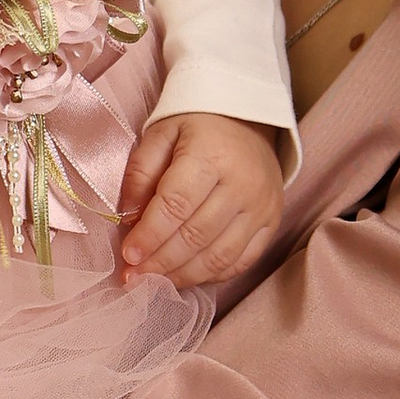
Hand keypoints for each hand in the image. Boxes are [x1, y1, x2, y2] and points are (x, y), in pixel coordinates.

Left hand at [116, 112, 286, 285]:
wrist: (249, 116)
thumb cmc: (197, 125)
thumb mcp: (160, 133)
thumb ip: (141, 173)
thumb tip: (129, 218)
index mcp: (211, 155)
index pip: (176, 205)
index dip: (150, 235)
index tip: (128, 255)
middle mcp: (242, 184)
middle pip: (196, 236)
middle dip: (161, 262)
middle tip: (134, 276)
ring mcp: (261, 206)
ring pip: (220, 255)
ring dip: (183, 275)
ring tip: (154, 282)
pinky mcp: (272, 221)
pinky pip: (242, 260)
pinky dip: (212, 275)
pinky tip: (186, 276)